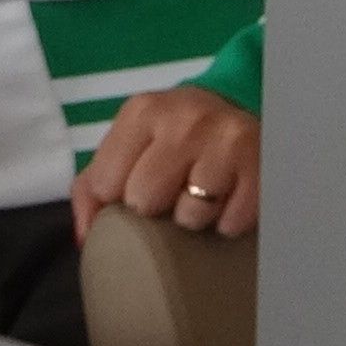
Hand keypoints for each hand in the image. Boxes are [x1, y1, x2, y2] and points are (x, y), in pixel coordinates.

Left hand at [72, 85, 259, 241]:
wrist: (233, 107)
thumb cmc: (168, 136)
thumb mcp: (127, 144)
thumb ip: (91, 187)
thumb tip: (85, 238)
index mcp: (142, 111)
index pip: (106, 183)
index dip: (117, 196)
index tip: (133, 185)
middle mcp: (185, 120)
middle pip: (144, 200)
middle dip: (153, 206)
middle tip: (169, 190)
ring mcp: (227, 142)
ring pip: (190, 216)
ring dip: (191, 216)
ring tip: (198, 193)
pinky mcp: (261, 169)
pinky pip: (230, 224)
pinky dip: (226, 222)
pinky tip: (225, 199)